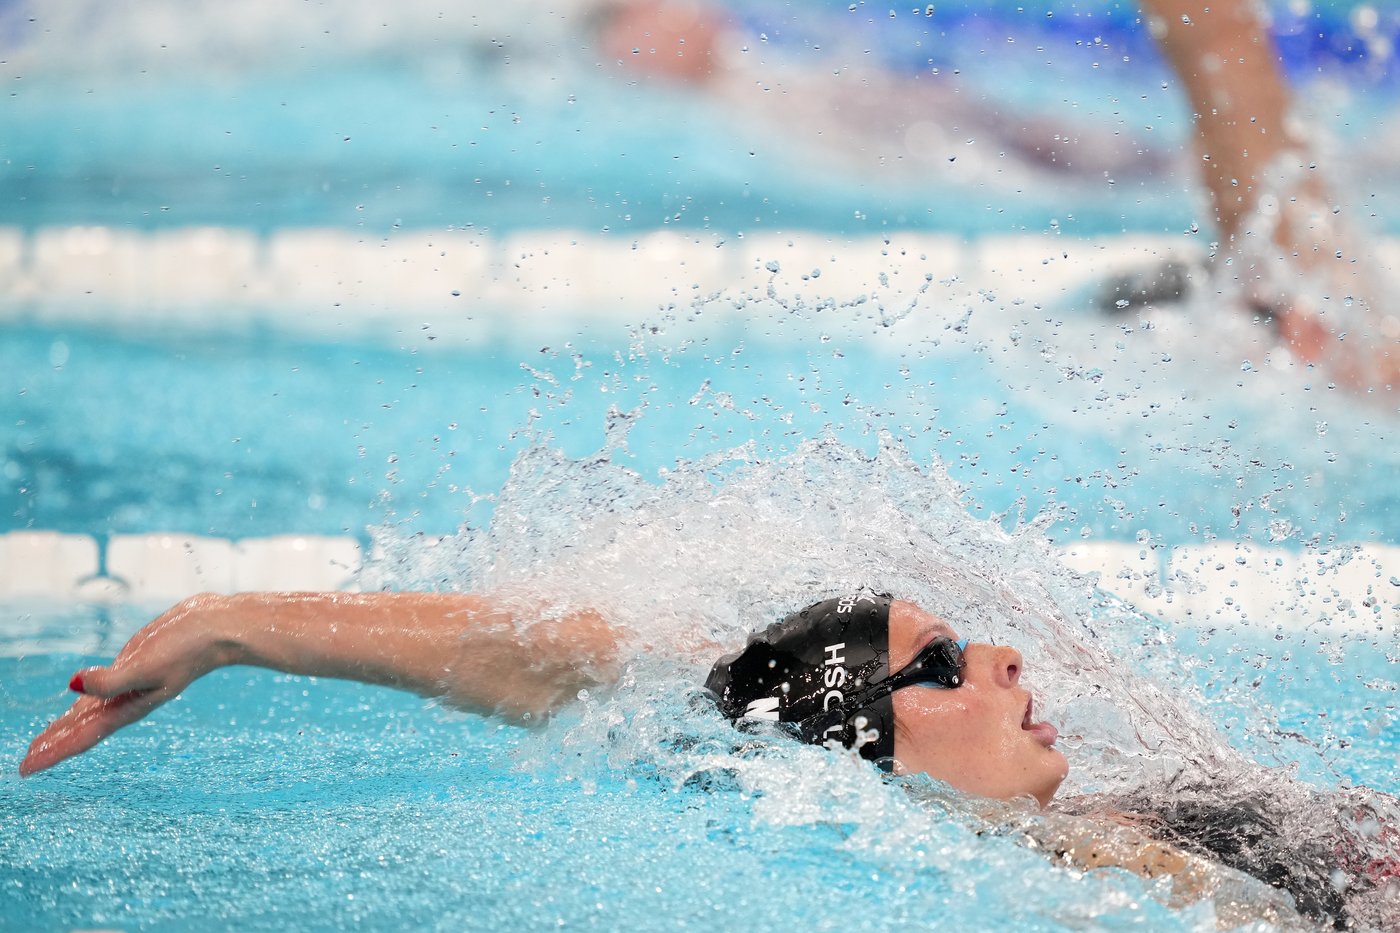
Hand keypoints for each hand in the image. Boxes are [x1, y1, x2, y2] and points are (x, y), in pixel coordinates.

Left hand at [19, 594, 231, 776]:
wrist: (218, 629)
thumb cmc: (186, 648)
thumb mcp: (145, 665)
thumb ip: (109, 680)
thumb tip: (72, 684)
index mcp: (129, 706)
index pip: (82, 735)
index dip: (53, 752)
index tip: (25, 769)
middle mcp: (127, 699)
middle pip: (82, 728)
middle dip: (55, 744)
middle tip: (27, 762)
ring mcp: (131, 682)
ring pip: (89, 711)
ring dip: (65, 726)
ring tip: (44, 739)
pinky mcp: (135, 664)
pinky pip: (101, 689)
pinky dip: (83, 700)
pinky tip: (78, 696)